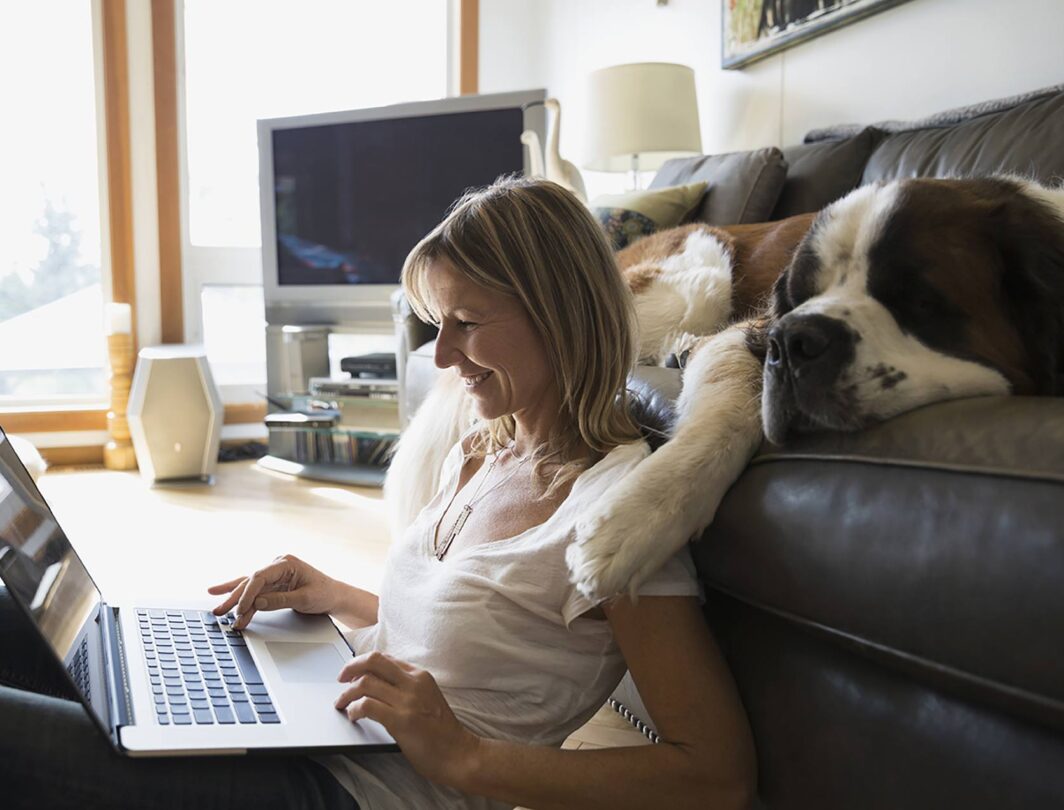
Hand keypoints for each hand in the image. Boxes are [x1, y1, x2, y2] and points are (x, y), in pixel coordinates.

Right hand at [207, 554, 338, 629]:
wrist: (334, 596)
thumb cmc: (324, 593)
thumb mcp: (304, 599)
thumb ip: (280, 600)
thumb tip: (257, 603)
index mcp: (286, 563)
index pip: (260, 577)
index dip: (248, 594)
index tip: (240, 610)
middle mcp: (277, 566)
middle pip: (250, 582)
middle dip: (235, 598)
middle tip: (220, 612)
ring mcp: (274, 575)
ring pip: (249, 587)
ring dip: (235, 601)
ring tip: (218, 612)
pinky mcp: (273, 584)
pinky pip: (254, 591)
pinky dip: (241, 598)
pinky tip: (221, 594)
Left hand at [335, 651, 479, 786]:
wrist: (459, 753)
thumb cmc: (442, 731)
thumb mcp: (428, 698)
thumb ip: (408, 687)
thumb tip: (378, 684)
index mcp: (420, 676)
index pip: (385, 659)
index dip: (363, 663)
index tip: (352, 673)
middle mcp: (413, 683)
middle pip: (373, 661)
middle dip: (351, 667)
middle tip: (340, 679)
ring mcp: (407, 701)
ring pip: (365, 683)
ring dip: (347, 693)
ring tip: (341, 703)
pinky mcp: (401, 720)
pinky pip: (367, 706)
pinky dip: (354, 709)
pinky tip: (353, 716)